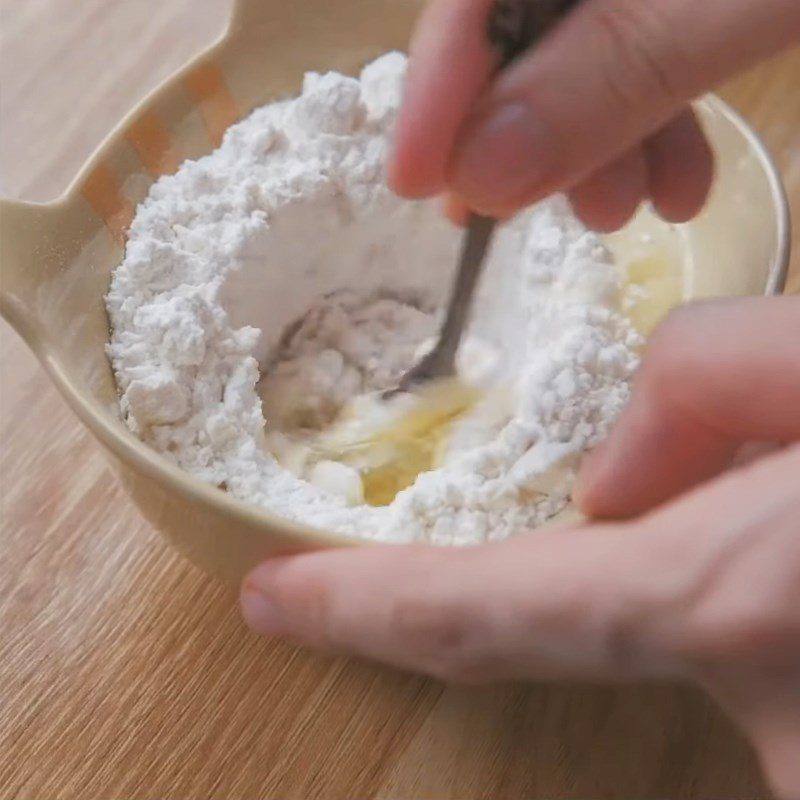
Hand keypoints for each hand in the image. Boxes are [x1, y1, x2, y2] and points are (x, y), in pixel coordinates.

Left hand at [241, 297, 799, 797]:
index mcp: (729, 596)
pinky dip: (696, 602)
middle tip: (446, 535)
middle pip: (548, 633)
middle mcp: (759, 709)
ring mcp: (791, 756)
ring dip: (629, 576)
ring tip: (675, 509)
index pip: (483, 608)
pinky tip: (743, 548)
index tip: (271, 596)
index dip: (363, 605)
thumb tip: (612, 481)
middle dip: (497, 582)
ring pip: (645, 642)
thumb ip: (710, 381)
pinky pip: (715, 666)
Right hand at [389, 0, 799, 229]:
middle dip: (523, 128)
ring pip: (580, 49)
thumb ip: (617, 72)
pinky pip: (637, 55)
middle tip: (520, 218)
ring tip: (627, 213)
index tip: (417, 184)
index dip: (439, 80)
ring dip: (595, 144)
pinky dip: (647, 127)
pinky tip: (676, 181)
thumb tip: (479, 177)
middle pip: (519, 21)